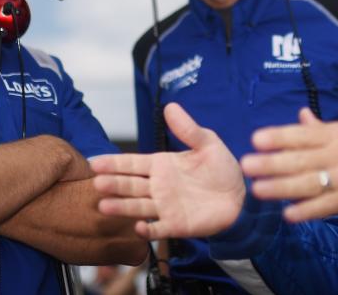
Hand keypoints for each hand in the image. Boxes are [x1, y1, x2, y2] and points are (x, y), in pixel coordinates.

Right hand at [91, 103, 244, 239]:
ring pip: (137, 207)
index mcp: (162, 165)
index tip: (95, 162)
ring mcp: (165, 206)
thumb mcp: (207, 144)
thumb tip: (169, 107)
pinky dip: (148, 230)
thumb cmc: (222, 168)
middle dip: (113, 184)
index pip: (132, 164)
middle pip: (130, 185)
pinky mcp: (176, 225)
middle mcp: (158, 186)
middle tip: (97, 183)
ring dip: (121, 207)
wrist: (242, 196)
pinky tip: (139, 228)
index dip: (114, 163)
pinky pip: (158, 229)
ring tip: (104, 206)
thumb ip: (188, 129)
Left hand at [241, 108, 337, 221]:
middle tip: (246, 165)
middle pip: (300, 159)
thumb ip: (322, 128)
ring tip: (258, 190)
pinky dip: (308, 211)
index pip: (302, 135)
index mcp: (337, 135)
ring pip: (309, 183)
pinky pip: (327, 206)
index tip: (256, 139)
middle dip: (272, 162)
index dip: (279, 136)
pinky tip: (289, 215)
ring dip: (282, 187)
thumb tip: (300, 116)